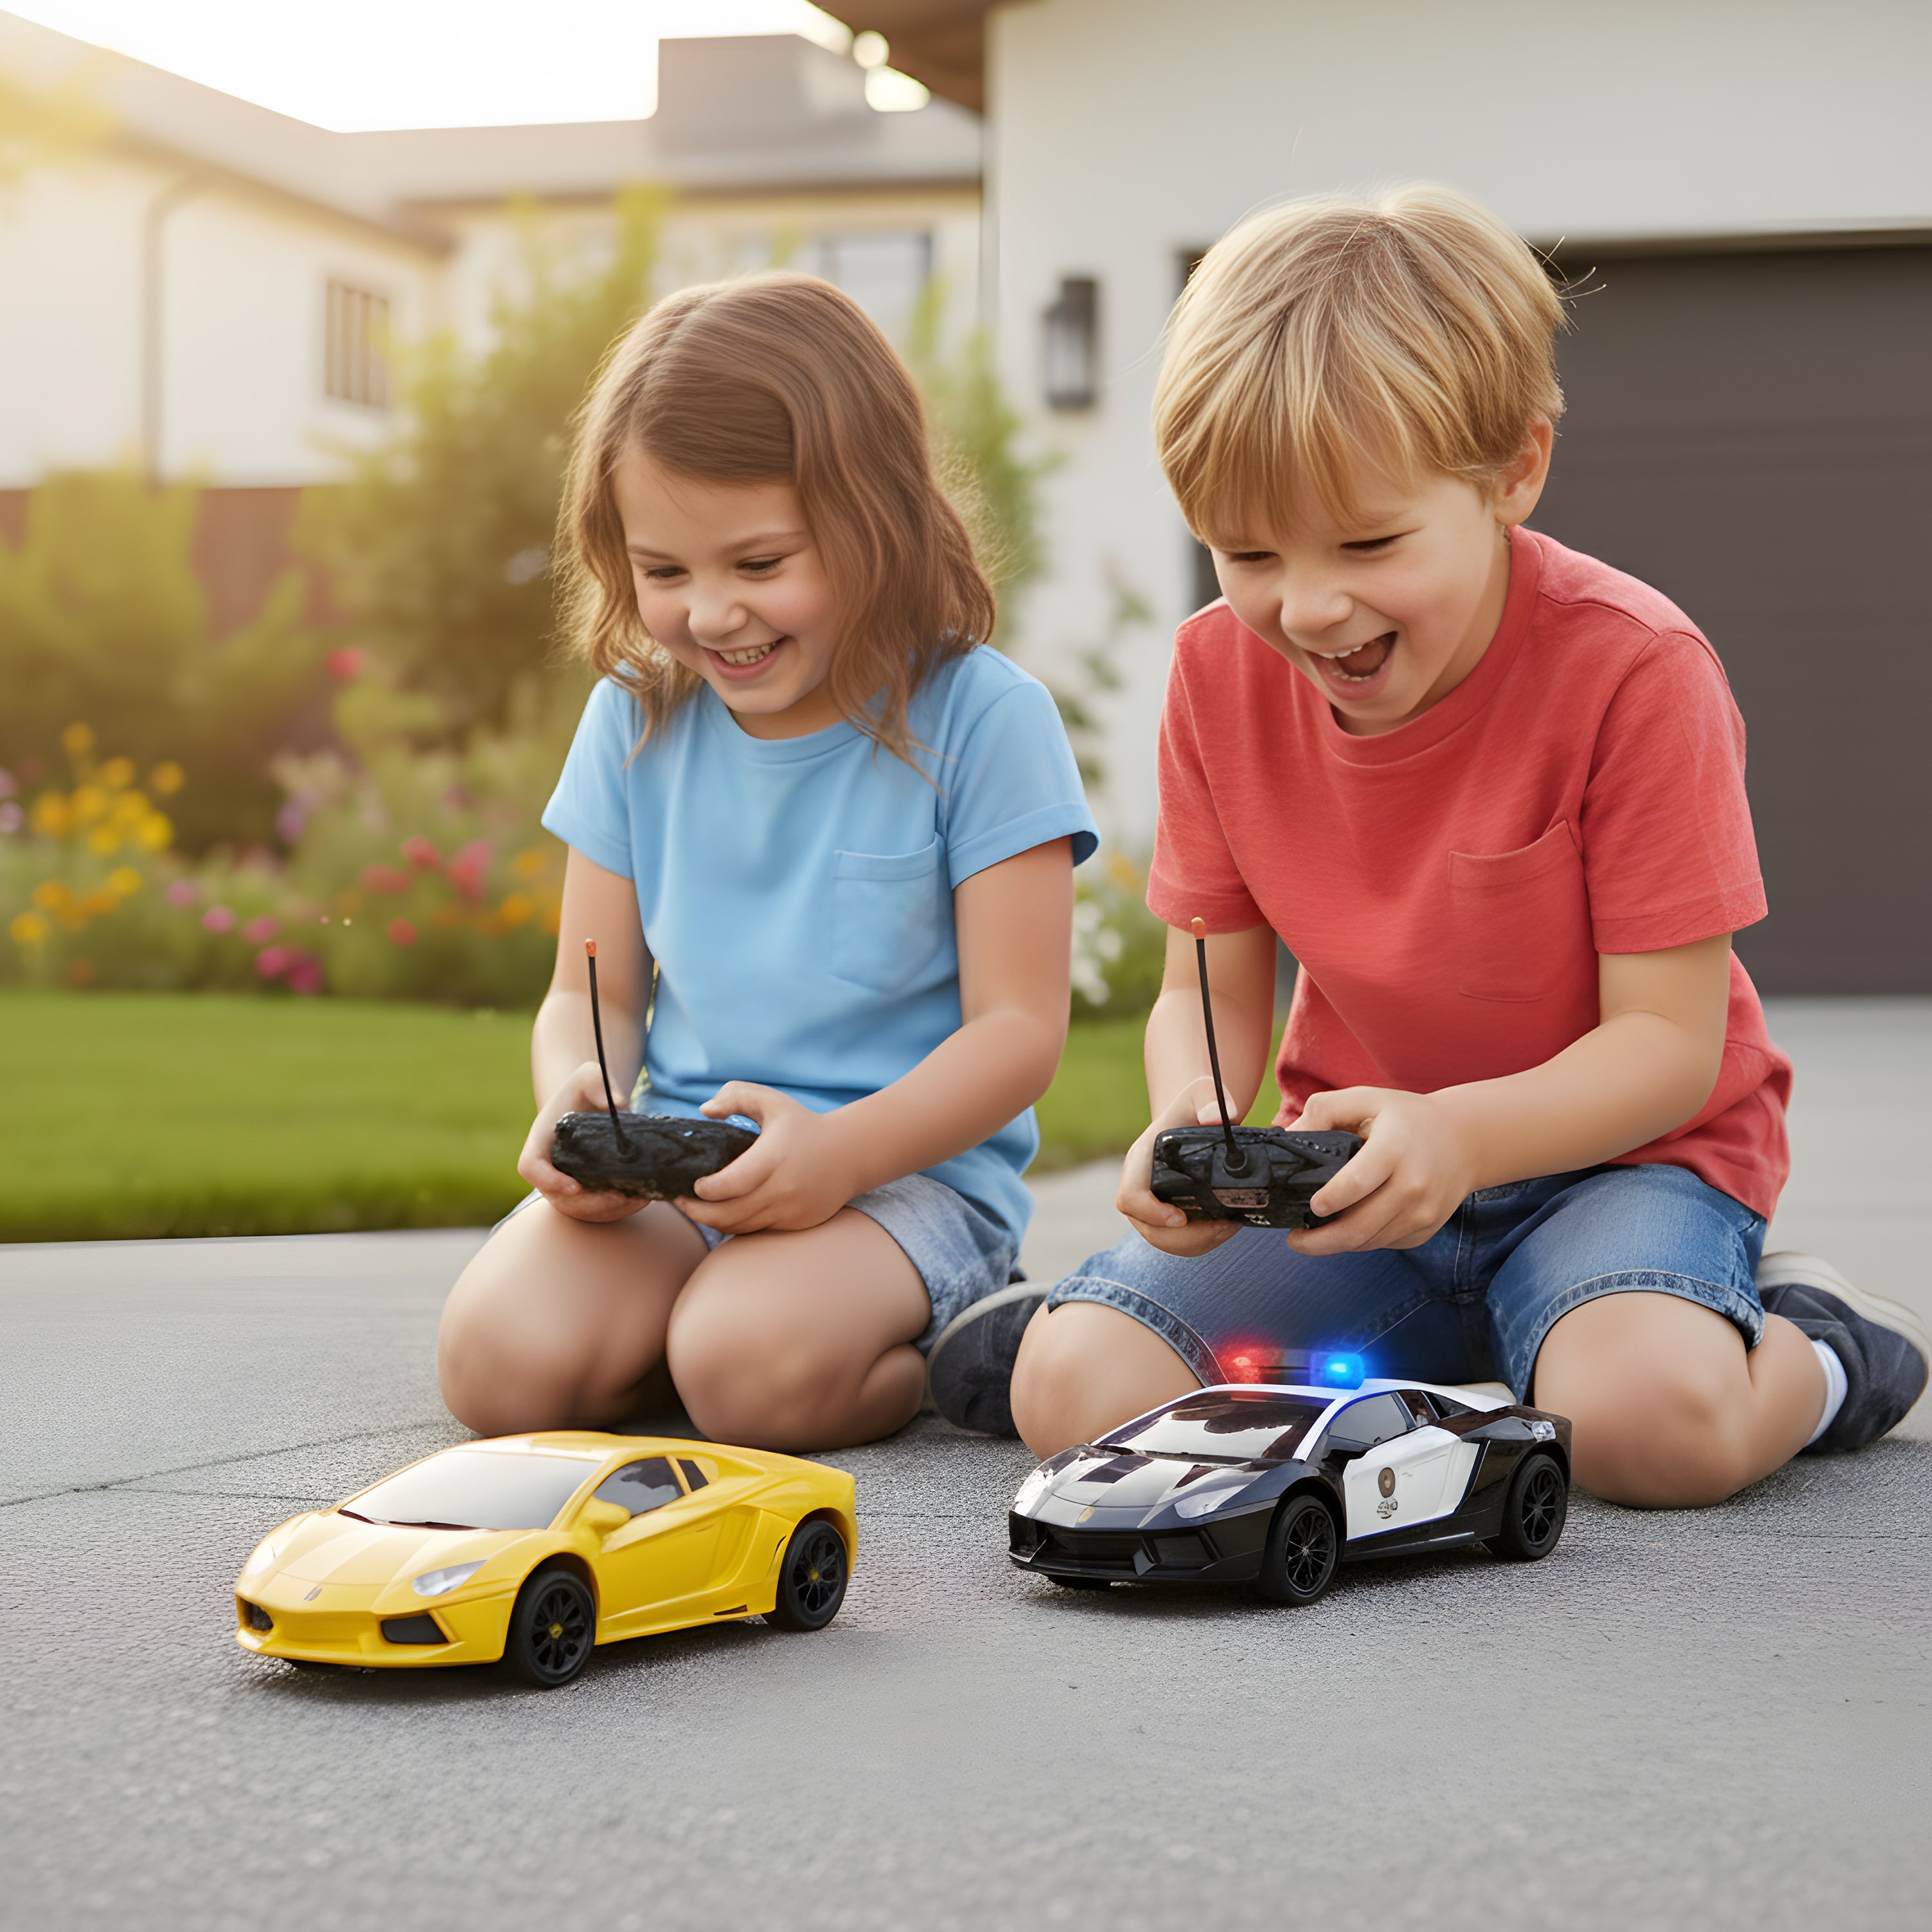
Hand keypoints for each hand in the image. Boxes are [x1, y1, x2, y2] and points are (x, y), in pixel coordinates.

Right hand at [517, 1062, 645, 1223]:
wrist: (589, 1104)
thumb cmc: (585, 1090)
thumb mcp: (588, 1076)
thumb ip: (596, 1081)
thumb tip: (616, 1105)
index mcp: (540, 1142)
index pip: (531, 1167)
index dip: (548, 1180)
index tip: (575, 1185)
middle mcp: (549, 1167)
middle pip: (560, 1198)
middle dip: (591, 1203)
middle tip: (620, 1197)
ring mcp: (566, 1183)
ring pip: (582, 1209)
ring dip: (609, 1210)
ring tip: (638, 1198)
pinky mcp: (586, 1192)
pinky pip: (598, 1210)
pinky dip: (620, 1208)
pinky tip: (642, 1197)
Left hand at [680, 1084, 858, 1235]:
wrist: (849, 1154)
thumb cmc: (803, 1124)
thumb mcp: (772, 1101)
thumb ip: (736, 1095)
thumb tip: (705, 1110)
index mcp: (773, 1158)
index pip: (730, 1185)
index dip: (704, 1190)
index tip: (693, 1184)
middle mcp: (782, 1189)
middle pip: (728, 1214)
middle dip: (697, 1212)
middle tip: (681, 1202)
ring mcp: (790, 1210)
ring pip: (741, 1227)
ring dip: (715, 1221)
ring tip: (698, 1208)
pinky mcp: (796, 1224)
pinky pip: (758, 1230)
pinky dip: (738, 1224)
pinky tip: (726, 1212)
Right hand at [1116, 1077, 1245, 1257]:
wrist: (1195, 1120)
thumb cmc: (1196, 1107)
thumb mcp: (1202, 1094)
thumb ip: (1209, 1098)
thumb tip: (1215, 1117)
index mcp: (1141, 1161)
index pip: (1129, 1197)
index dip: (1150, 1213)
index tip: (1181, 1216)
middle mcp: (1140, 1187)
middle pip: (1148, 1229)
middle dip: (1185, 1237)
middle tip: (1221, 1226)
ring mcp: (1151, 1206)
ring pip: (1164, 1241)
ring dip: (1197, 1242)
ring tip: (1228, 1226)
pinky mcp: (1167, 1218)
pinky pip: (1177, 1244)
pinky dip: (1202, 1243)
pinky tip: (1225, 1227)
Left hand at [1284, 1087, 1478, 1254]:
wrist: (1464, 1140)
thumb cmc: (1407, 1118)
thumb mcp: (1367, 1099)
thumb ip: (1324, 1110)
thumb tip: (1288, 1135)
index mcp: (1395, 1149)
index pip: (1358, 1182)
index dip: (1330, 1199)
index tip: (1311, 1207)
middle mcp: (1413, 1185)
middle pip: (1360, 1226)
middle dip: (1320, 1241)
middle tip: (1294, 1240)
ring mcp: (1422, 1212)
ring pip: (1369, 1241)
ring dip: (1337, 1244)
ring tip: (1313, 1235)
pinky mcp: (1425, 1228)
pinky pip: (1384, 1244)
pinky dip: (1361, 1241)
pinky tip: (1346, 1228)